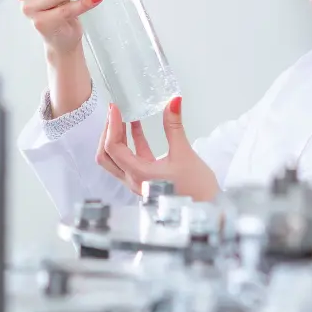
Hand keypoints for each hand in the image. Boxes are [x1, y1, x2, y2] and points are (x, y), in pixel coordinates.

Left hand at [96, 96, 219, 201]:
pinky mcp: (145, 179)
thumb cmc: (197, 189)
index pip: (113, 148)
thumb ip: (174, 127)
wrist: (205, 210)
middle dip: (107, 132)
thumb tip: (174, 102)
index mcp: (139, 175)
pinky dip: (130, 142)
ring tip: (124, 116)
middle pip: (107, 155)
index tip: (116, 107)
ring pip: (116, 158)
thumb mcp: (185, 153)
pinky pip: (130, 159)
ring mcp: (138, 181)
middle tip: (115, 112)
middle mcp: (133, 180)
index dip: (111, 125)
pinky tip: (137, 126)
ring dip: (117, 137)